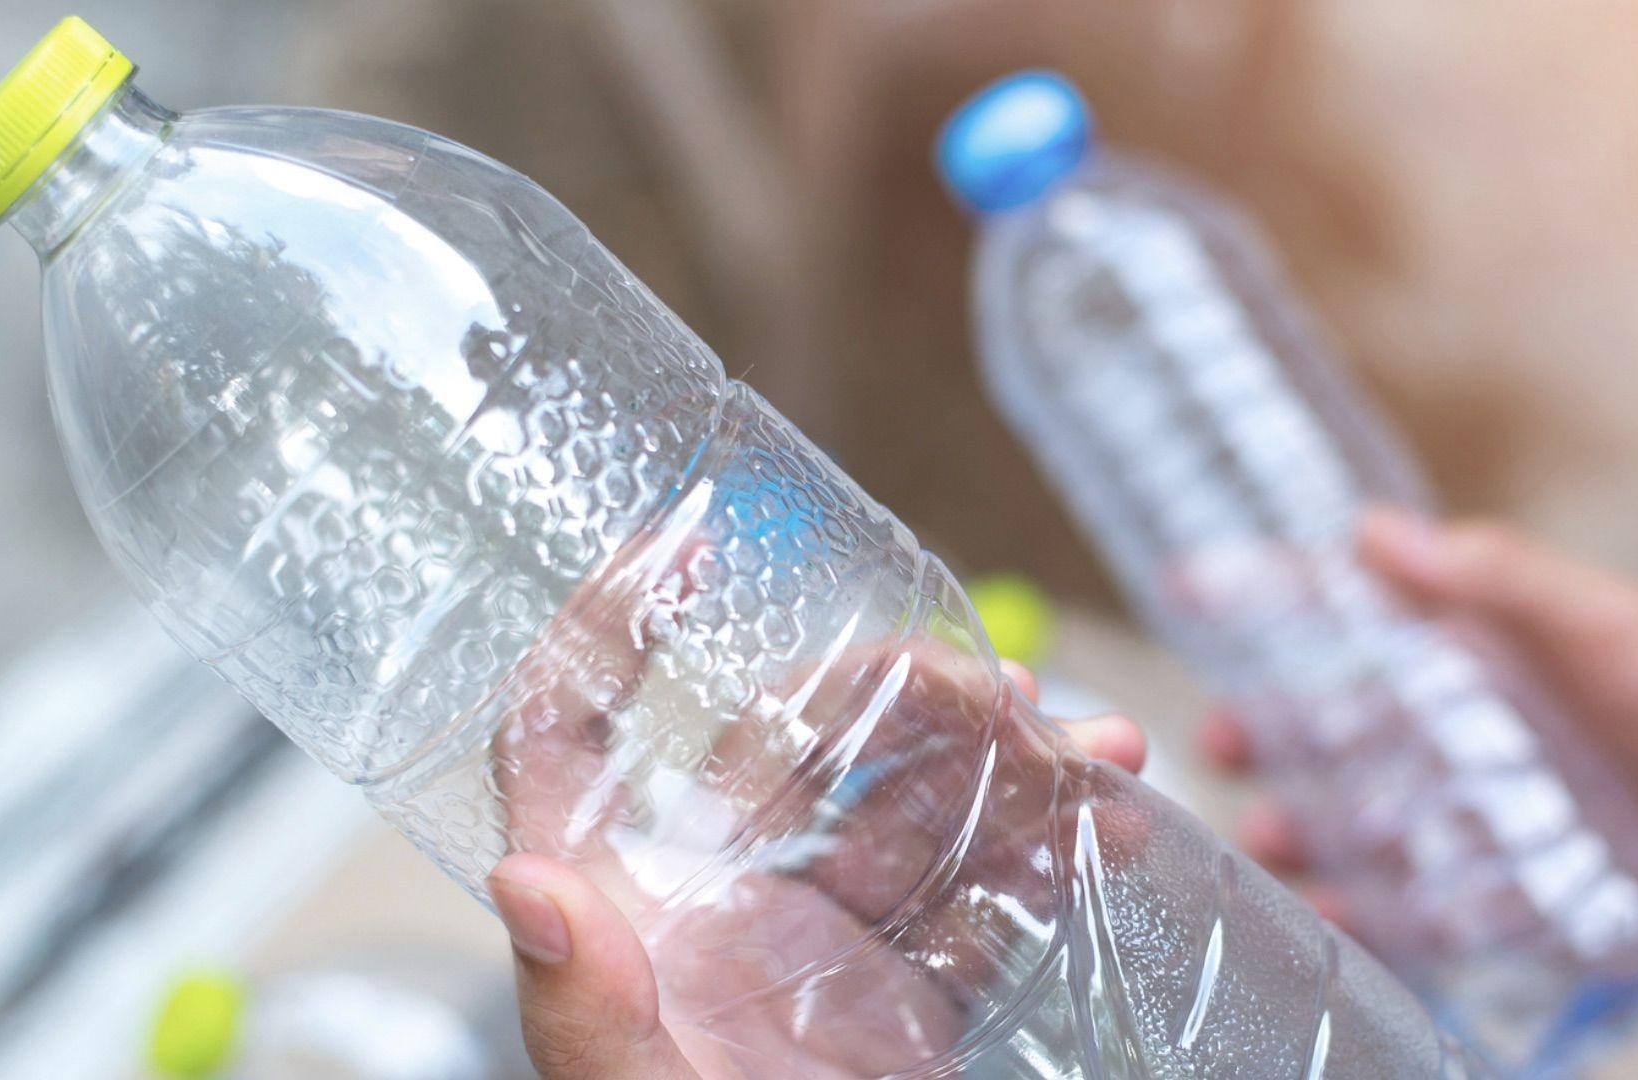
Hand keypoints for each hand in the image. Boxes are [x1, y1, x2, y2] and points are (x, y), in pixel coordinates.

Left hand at [488, 660, 1145, 1079]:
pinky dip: (1042, 859)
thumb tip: (529, 884)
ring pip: (901, 818)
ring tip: (1097, 752)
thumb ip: (589, 1016)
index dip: (597, 639)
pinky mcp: (901, 1009)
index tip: (673, 550)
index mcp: (623, 924)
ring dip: (999, 769)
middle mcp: (712, 918)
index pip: (569, 747)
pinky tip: (1107, 825)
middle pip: (784, 757)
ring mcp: (815, 959)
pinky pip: (973, 905)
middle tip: (998, 693)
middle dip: (893, 701)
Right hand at [1201, 507, 1637, 971]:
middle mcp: (1475, 734)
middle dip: (1273, 734)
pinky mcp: (1524, 899)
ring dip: (1310, 830)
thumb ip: (1493, 579)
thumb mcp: (1603, 621)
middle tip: (1218, 741)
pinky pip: (1432, 912)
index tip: (1189, 588)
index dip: (1274, 601)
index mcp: (1483, 654)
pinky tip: (1329, 916)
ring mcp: (1494, 817)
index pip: (1359, 617)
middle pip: (1346, 732)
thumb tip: (1370, 529)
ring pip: (1373, 823)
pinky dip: (1375, 916)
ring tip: (1266, 839)